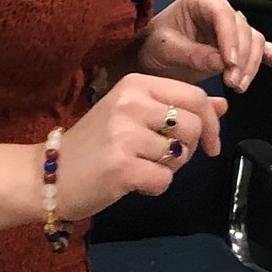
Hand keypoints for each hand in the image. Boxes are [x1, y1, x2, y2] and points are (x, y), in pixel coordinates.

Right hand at [57, 73, 227, 214]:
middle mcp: (130, 103)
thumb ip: (180, 107)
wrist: (47, 175)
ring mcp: (124, 134)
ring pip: (180, 155)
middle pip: (194, 125)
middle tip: (166, 159)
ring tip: (142, 167)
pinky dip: (155, 187)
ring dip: (169, 169)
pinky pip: (164, 180)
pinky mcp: (121, 167)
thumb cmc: (95, 144)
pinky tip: (133, 183)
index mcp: (135, 84)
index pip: (196, 95)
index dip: (212, 122)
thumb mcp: (136, 115)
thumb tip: (224, 104)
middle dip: (190, 149)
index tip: (209, 144)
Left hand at [134, 0, 271, 91]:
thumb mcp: (167, 50)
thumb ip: (193, 54)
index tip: (230, 64)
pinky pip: (260, 48)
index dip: (230, 39)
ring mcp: (231, 26)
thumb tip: (222, 63)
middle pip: (243, 29)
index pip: (223, 15)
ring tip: (239, 86)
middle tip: (233, 84)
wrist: (151, 56)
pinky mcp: (238, 43)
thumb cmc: (154, 47)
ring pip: (254, 40)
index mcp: (201, 1)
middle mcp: (220, 9)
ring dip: (252, 64)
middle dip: (242, 58)